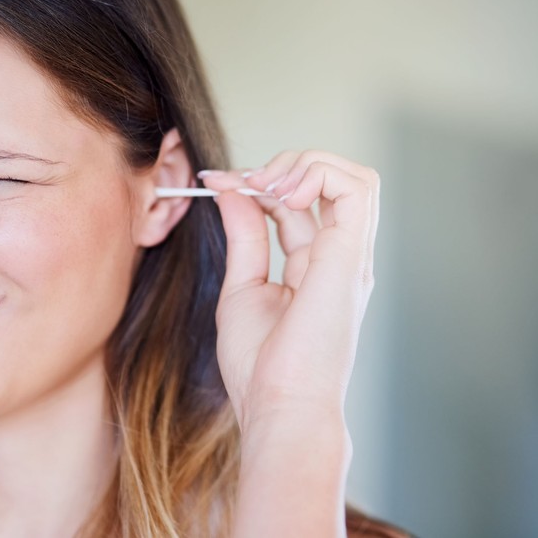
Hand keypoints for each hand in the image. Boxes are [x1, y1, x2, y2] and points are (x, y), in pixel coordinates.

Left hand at [200, 150, 379, 432]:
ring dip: (305, 164)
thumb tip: (232, 190)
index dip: (258, 183)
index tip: (215, 181)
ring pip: (354, 177)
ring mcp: (351, 256)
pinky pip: (356, 190)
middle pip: (331, 183)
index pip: (296, 204)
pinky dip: (318, 174)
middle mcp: (340, 257)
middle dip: (284, 167)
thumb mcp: (243, 287)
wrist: (279, 406)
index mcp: (316, 267)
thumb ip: (245, 236)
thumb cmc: (261, 365)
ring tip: (265, 184)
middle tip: (242, 181)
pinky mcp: (352, 257)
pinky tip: (279, 193)